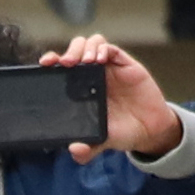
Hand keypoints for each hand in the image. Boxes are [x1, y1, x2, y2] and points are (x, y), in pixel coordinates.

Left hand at [50, 34, 182, 161]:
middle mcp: (93, 76)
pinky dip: (104, 49)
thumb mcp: (102, 142)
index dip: (53, 62)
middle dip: (69, 51)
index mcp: (81, 90)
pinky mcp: (125, 65)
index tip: (45, 63)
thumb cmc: (122, 132)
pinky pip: (111, 49)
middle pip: (76, 50)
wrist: (149, 130)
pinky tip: (100, 59)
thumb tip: (74, 150)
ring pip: (92, 43)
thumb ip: (87, 149)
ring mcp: (109, 68)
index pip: (63, 69)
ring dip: (86, 47)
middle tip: (67, 63)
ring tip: (86, 61)